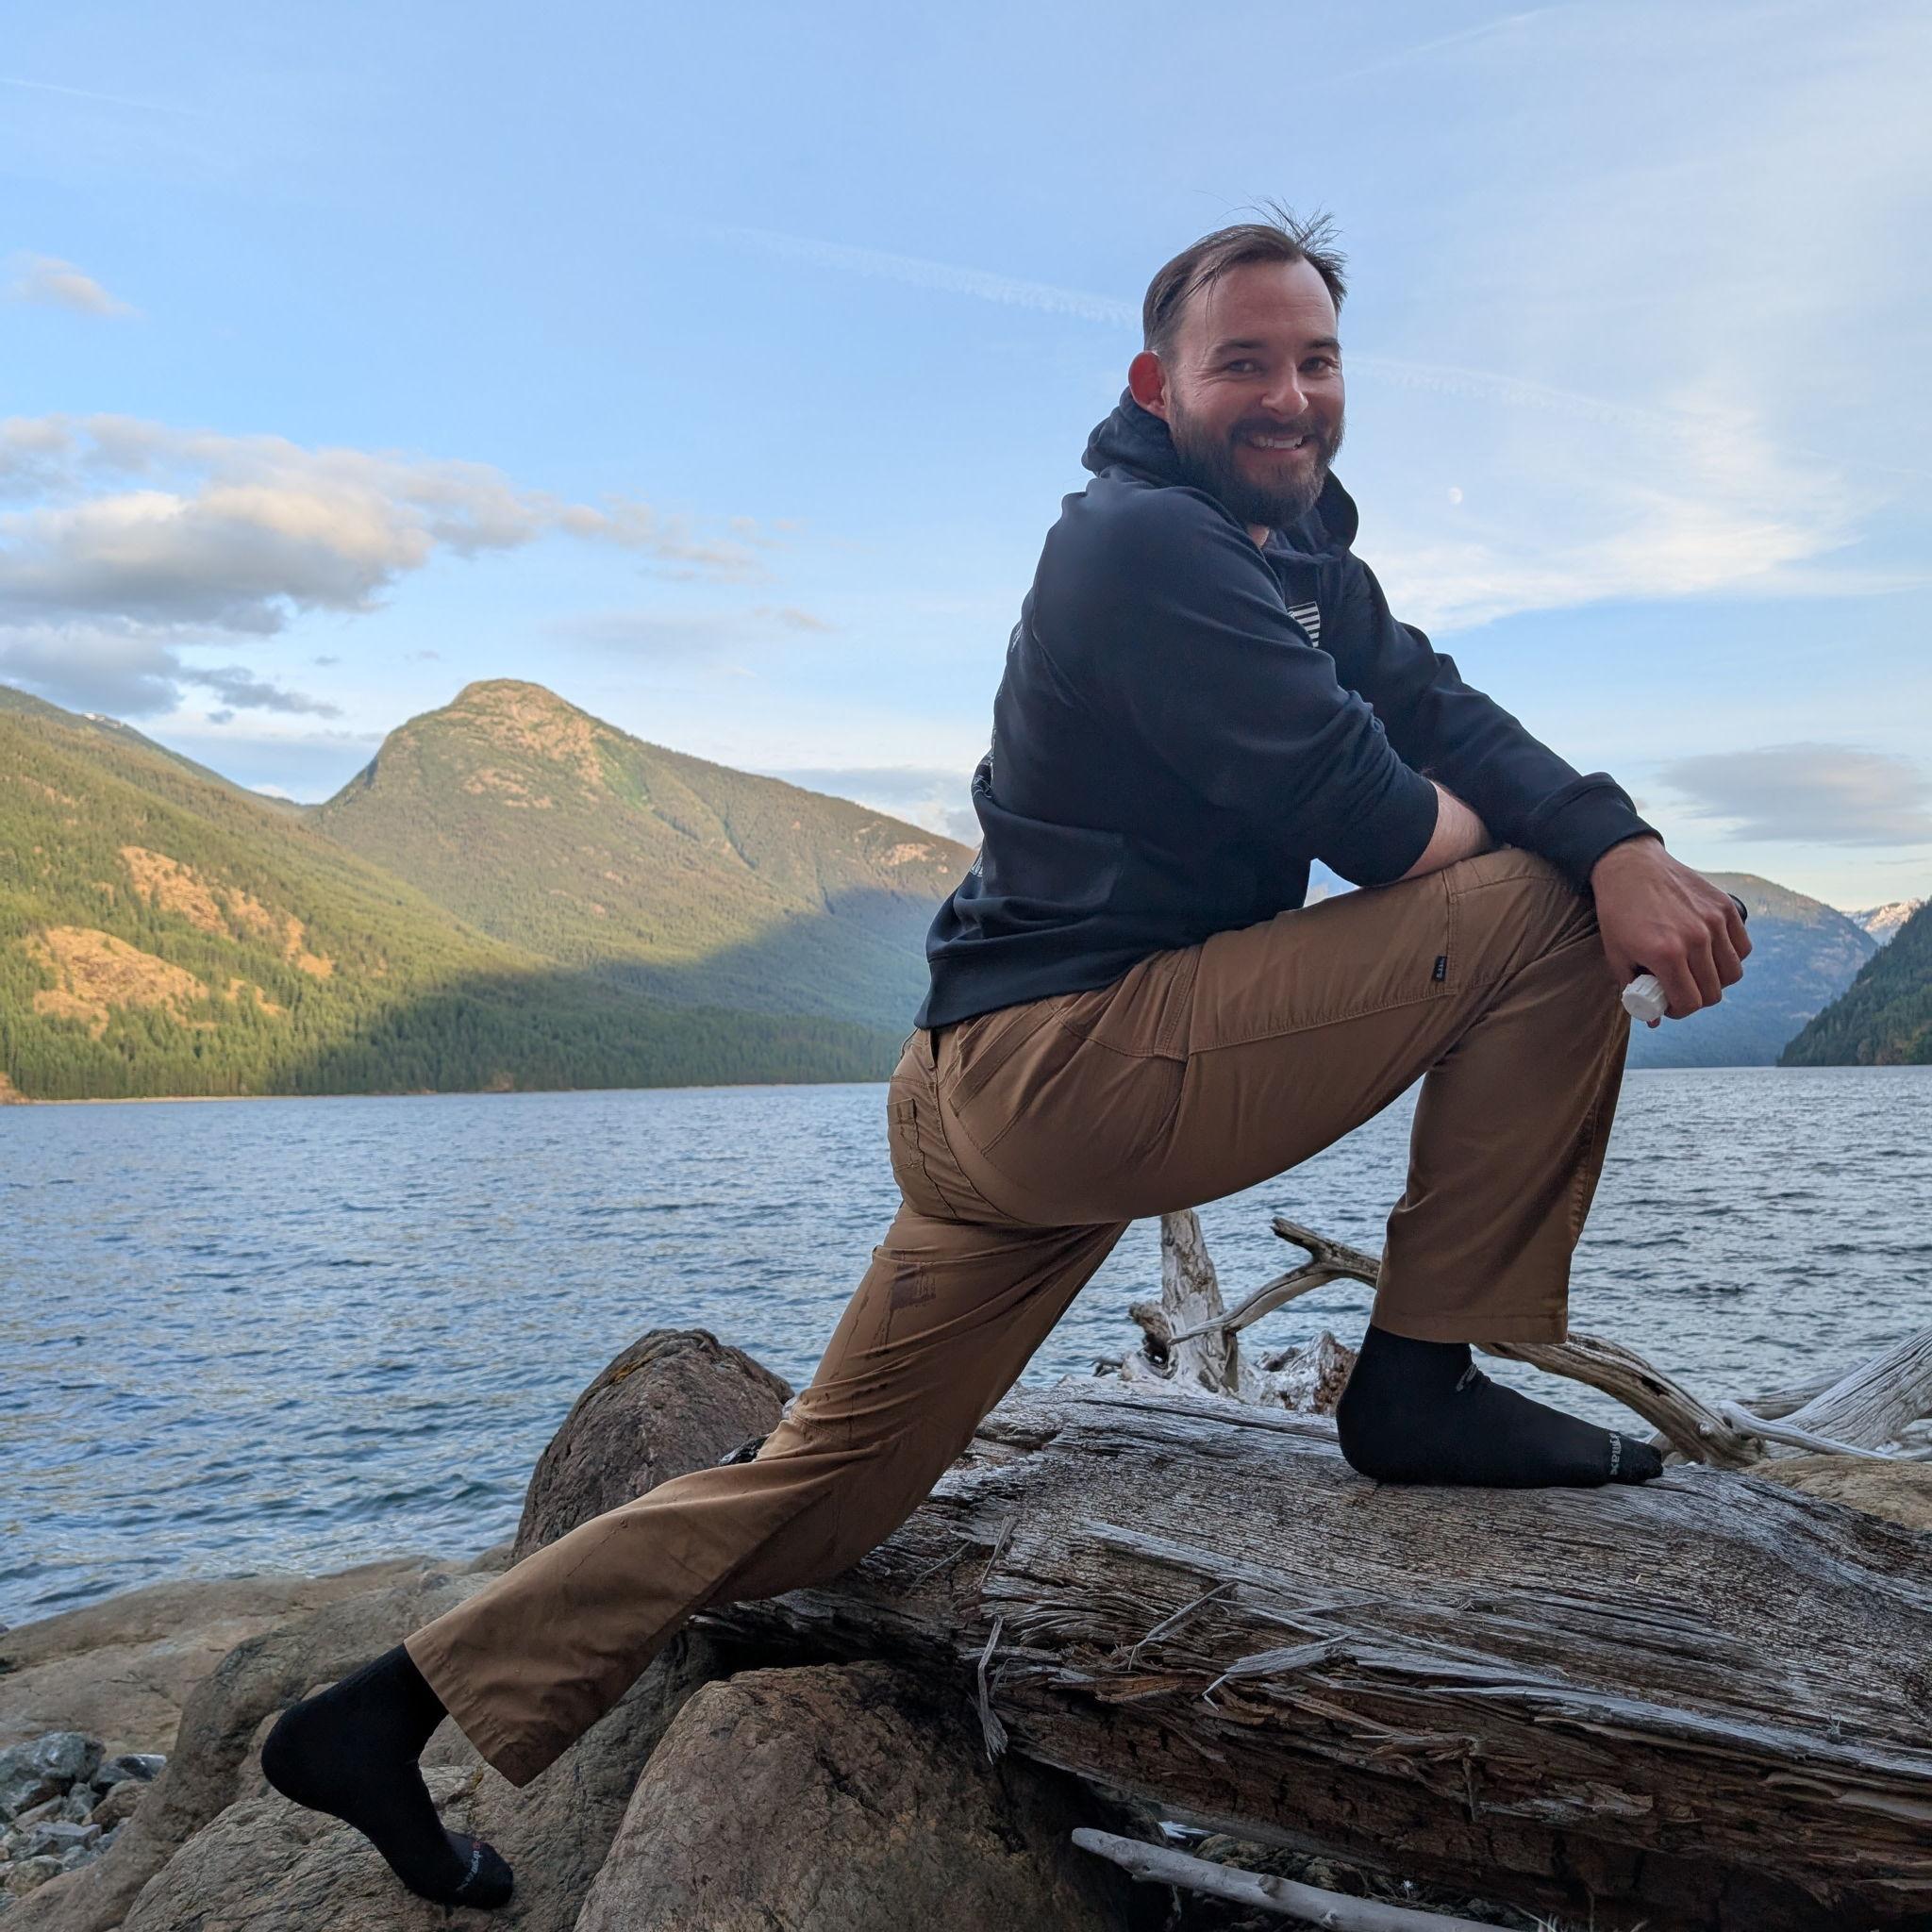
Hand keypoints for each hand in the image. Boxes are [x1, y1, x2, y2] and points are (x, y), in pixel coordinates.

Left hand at [1589, 835, 1749, 1023]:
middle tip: (1680, 989)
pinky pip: (1742, 947)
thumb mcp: (1616, 954)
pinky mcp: (1726, 906)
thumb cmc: (1619, 912)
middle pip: (1713, 992)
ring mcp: (1714, 921)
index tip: (1669, 1004)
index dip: (1678, 1010)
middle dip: (1695, 998)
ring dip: (1715, 980)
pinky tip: (1710, 953)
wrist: (1630, 867)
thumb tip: (1655, 1020)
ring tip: (1695, 971)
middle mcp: (1695, 939)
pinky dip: (1730, 956)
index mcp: (1666, 954)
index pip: (1690, 1003)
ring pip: (1732, 973)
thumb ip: (1635, 990)